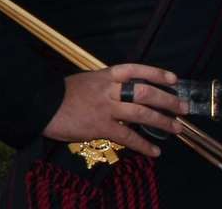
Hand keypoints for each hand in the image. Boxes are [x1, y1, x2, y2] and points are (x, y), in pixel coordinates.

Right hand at [41, 64, 184, 156]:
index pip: (134, 70)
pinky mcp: (100, 127)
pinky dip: (144, 145)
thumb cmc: (59, 94)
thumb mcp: (83, 82)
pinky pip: (128, 137)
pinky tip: (154, 152)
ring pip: (141, 113)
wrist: (39, 104)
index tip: (173, 78)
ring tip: (177, 128)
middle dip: (167, 100)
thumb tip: (121, 95)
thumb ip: (103, 87)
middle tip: (183, 107)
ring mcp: (105, 108)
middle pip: (144, 92)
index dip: (155, 73)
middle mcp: (108, 90)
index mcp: (103, 76)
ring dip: (162, 121)